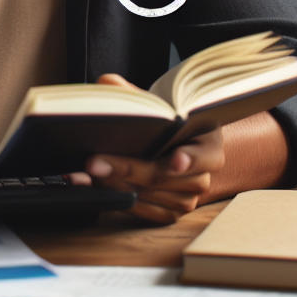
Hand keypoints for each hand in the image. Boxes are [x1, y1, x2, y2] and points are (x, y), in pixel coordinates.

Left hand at [71, 73, 224, 224]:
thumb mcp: (158, 102)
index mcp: (208, 144)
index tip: (175, 160)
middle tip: (95, 162)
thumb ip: (134, 93)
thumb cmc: (166, 120)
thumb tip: (107, 83)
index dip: (190, 159)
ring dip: (115, 185)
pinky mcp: (169, 213)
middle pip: (163, 177)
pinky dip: (117, 199)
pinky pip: (143, 211)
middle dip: (127, 169)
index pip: (204, 156)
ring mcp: (186, 198)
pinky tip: (95, 187)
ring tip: (87, 173)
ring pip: (149, 196)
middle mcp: (201, 176)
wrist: (171, 143)